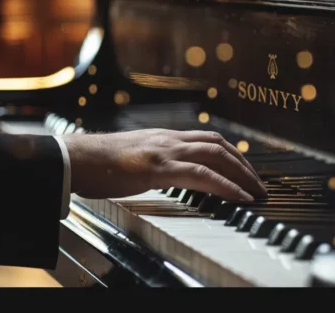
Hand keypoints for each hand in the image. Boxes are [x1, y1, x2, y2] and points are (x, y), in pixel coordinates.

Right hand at [61, 129, 266, 200]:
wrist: (75, 158)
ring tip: (256, 192)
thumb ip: (152, 164)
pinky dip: (225, 185)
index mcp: (163, 138)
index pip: (206, 140)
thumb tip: (165, 177)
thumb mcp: (132, 160)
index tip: (244, 170)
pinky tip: (238, 197)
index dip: (230, 154)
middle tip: (259, 184)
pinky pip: (202, 175)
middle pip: (218, 146)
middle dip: (244, 165)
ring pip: (216, 156)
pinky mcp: (159, 168)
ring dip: (242, 174)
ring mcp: (165, 151)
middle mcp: (168, 139)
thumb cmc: (96, 163)